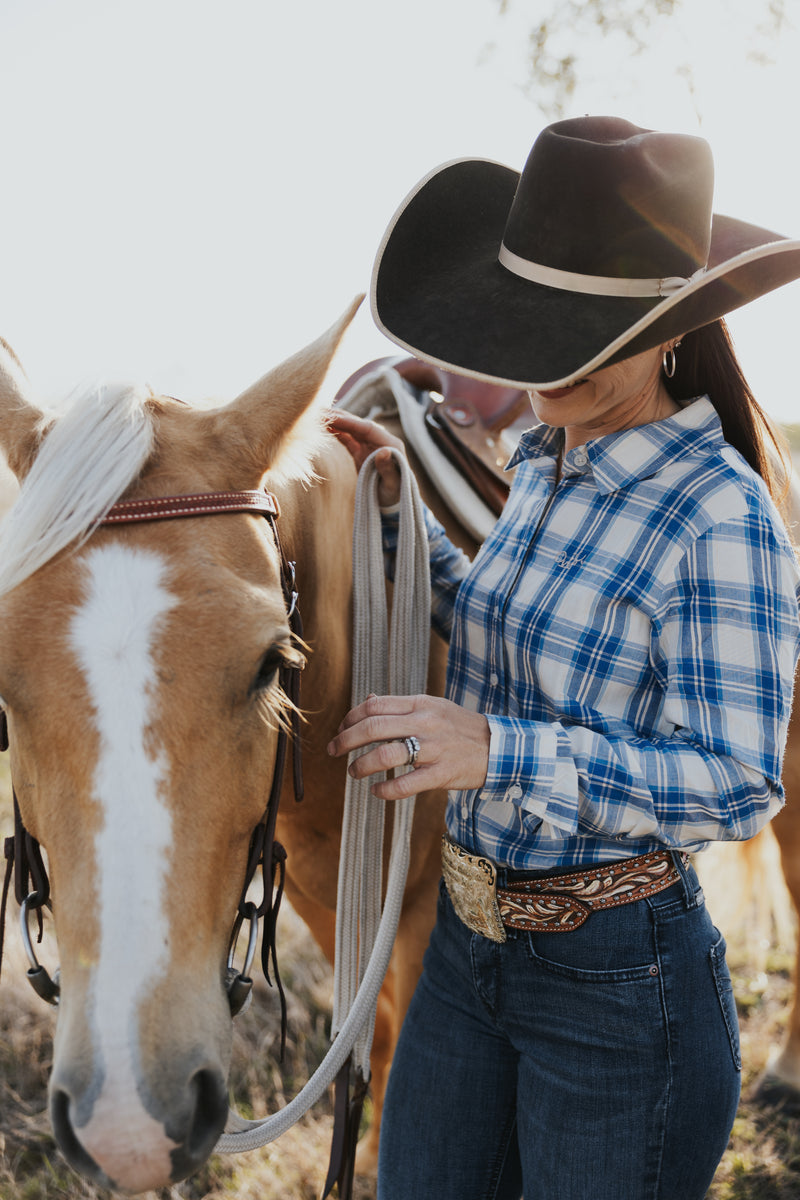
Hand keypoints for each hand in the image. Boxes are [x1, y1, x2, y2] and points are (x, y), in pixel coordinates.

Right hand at [325, 410, 403, 507]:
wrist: (392, 501)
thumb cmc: (395, 493)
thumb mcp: (392, 484)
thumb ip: (388, 468)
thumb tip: (384, 451)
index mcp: (391, 444)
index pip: (368, 428)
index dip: (351, 422)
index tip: (334, 418)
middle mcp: (381, 440)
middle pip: (358, 425)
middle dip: (340, 418)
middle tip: (320, 412)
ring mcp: (370, 444)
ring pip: (351, 429)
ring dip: (336, 422)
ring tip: (317, 416)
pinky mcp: (361, 450)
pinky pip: (348, 438)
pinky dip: (336, 432)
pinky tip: (324, 427)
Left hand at [327, 693, 489, 800]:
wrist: (499, 748)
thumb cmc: (461, 727)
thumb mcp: (433, 706)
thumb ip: (402, 705)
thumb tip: (369, 700)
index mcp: (421, 704)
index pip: (375, 706)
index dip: (351, 718)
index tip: (341, 729)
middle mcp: (424, 723)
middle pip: (373, 728)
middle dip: (345, 740)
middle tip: (333, 751)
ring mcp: (433, 749)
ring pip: (385, 755)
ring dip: (361, 765)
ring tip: (352, 772)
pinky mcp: (441, 774)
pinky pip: (406, 784)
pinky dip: (385, 789)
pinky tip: (376, 791)